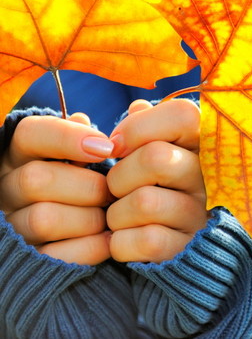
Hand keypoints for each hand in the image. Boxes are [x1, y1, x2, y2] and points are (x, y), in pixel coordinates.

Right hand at [0, 113, 113, 264]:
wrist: (90, 232)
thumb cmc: (91, 181)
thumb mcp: (87, 156)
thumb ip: (87, 137)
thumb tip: (82, 119)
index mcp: (20, 155)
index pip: (30, 134)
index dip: (68, 138)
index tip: (107, 148)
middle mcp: (7, 188)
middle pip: (35, 179)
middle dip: (88, 186)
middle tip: (114, 192)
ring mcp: (14, 226)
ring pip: (43, 219)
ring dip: (90, 218)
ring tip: (111, 216)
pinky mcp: (30, 260)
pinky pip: (57, 255)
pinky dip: (91, 247)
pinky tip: (109, 239)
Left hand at [106, 99, 206, 262]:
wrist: (172, 247)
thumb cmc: (155, 187)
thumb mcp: (153, 150)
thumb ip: (145, 126)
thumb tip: (136, 107)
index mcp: (205, 144)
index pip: (183, 115)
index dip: (138, 127)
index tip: (116, 146)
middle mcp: (211, 176)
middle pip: (155, 157)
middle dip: (119, 175)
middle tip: (115, 188)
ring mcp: (202, 213)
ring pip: (144, 202)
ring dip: (116, 213)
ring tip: (120, 217)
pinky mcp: (189, 248)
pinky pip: (146, 240)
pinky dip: (122, 243)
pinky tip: (125, 240)